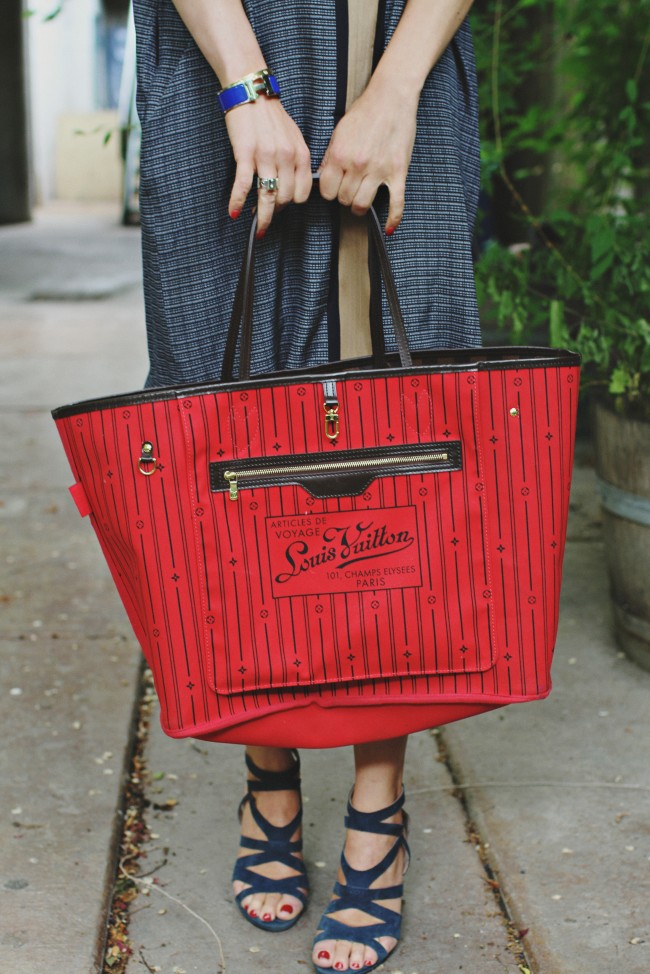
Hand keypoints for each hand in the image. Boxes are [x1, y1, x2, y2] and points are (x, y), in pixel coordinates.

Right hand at [225, 97, 312, 234]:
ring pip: (267, 196)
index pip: (303, 192)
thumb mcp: (293, 137)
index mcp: (300, 154)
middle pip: (286, 198)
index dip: (293, 203)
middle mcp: (286, 157)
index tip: (284, 207)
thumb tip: (292, 183)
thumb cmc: (270, 115)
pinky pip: (243, 185)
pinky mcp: (245, 154)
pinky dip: (237, 201)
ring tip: (258, 228)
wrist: (251, 91)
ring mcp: (266, 156)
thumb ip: (296, 160)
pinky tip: (234, 212)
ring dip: (262, 217)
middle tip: (267, 216)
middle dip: (277, 211)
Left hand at [318, 80, 417, 233]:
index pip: (327, 192)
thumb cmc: (365, 112)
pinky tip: (389, 228)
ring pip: (363, 205)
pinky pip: (396, 203)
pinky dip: (393, 218)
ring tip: (362, 198)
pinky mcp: (398, 172)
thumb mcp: (339, 132)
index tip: (335, 188)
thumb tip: (324, 178)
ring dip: (360, 206)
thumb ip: (330, 157)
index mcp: (340, 154)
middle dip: (345, 197)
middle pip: (344, 200)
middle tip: (350, 188)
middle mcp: (357, 165)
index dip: (330, 192)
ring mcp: (379, 170)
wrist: (392, 97)